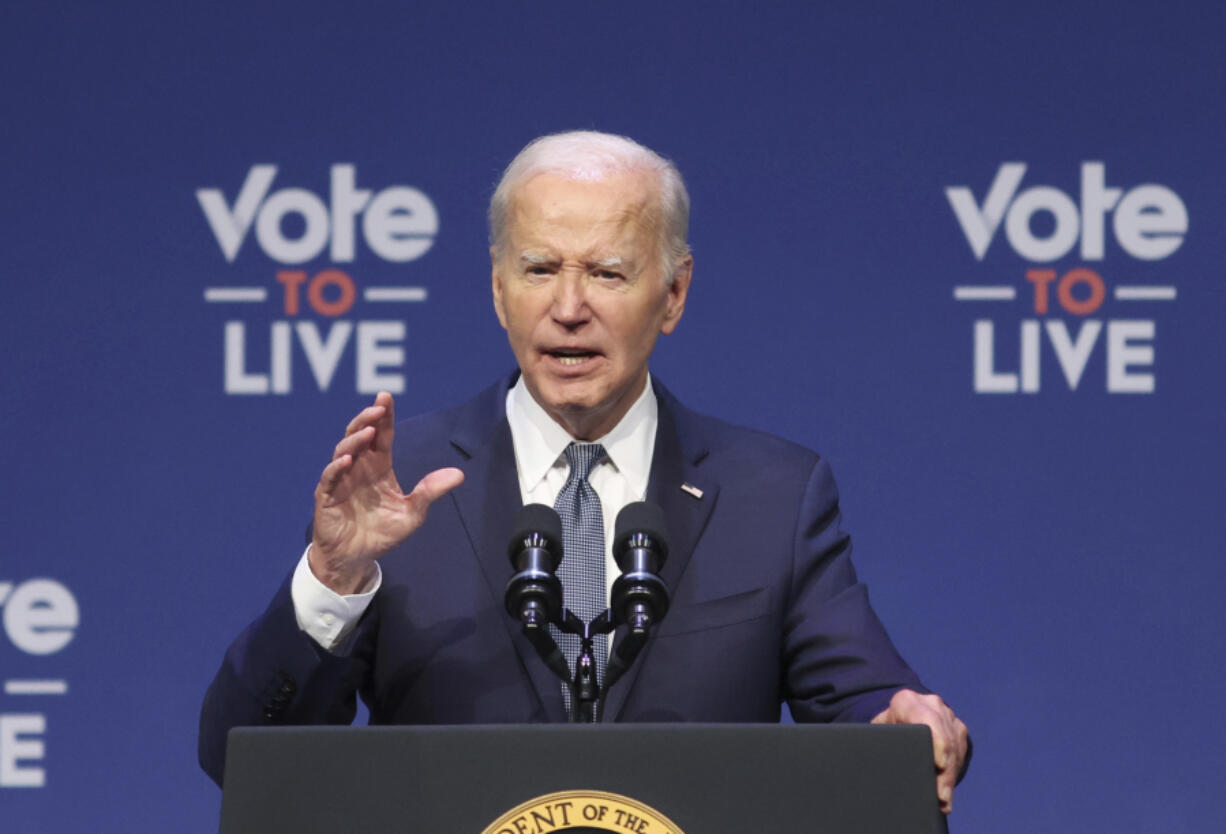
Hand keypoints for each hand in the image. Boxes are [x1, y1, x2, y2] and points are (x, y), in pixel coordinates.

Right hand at [309, 391, 464, 593]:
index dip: (384, 416)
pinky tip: (347, 461)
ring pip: (343, 451)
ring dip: (355, 440)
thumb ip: (430, 491)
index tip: (387, 397)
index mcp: (378, 467)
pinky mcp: (327, 496)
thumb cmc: (382, 534)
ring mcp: (340, 480)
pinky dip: (336, 467)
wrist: (357, 559)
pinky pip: (329, 477)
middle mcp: (358, 468)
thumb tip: (459, 474)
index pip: (381, 435)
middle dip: (367, 419)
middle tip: (378, 406)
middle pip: (360, 435)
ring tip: (368, 432)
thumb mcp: (412, 513)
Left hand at [871, 688, 967, 813]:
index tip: (939, 765)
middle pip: (944, 738)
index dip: (936, 741)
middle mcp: (931, 704)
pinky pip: (961, 752)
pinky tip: (948, 792)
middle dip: (945, 770)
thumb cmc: (884, 729)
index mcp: (907, 701)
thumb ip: (878, 741)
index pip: (926, 719)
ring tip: (944, 800)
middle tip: (941, 795)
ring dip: (950, 776)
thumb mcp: (878, 731)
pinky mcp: (957, 728)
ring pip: (955, 748)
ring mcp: (947, 715)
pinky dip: (954, 774)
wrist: (898, 716)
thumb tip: (875, 766)